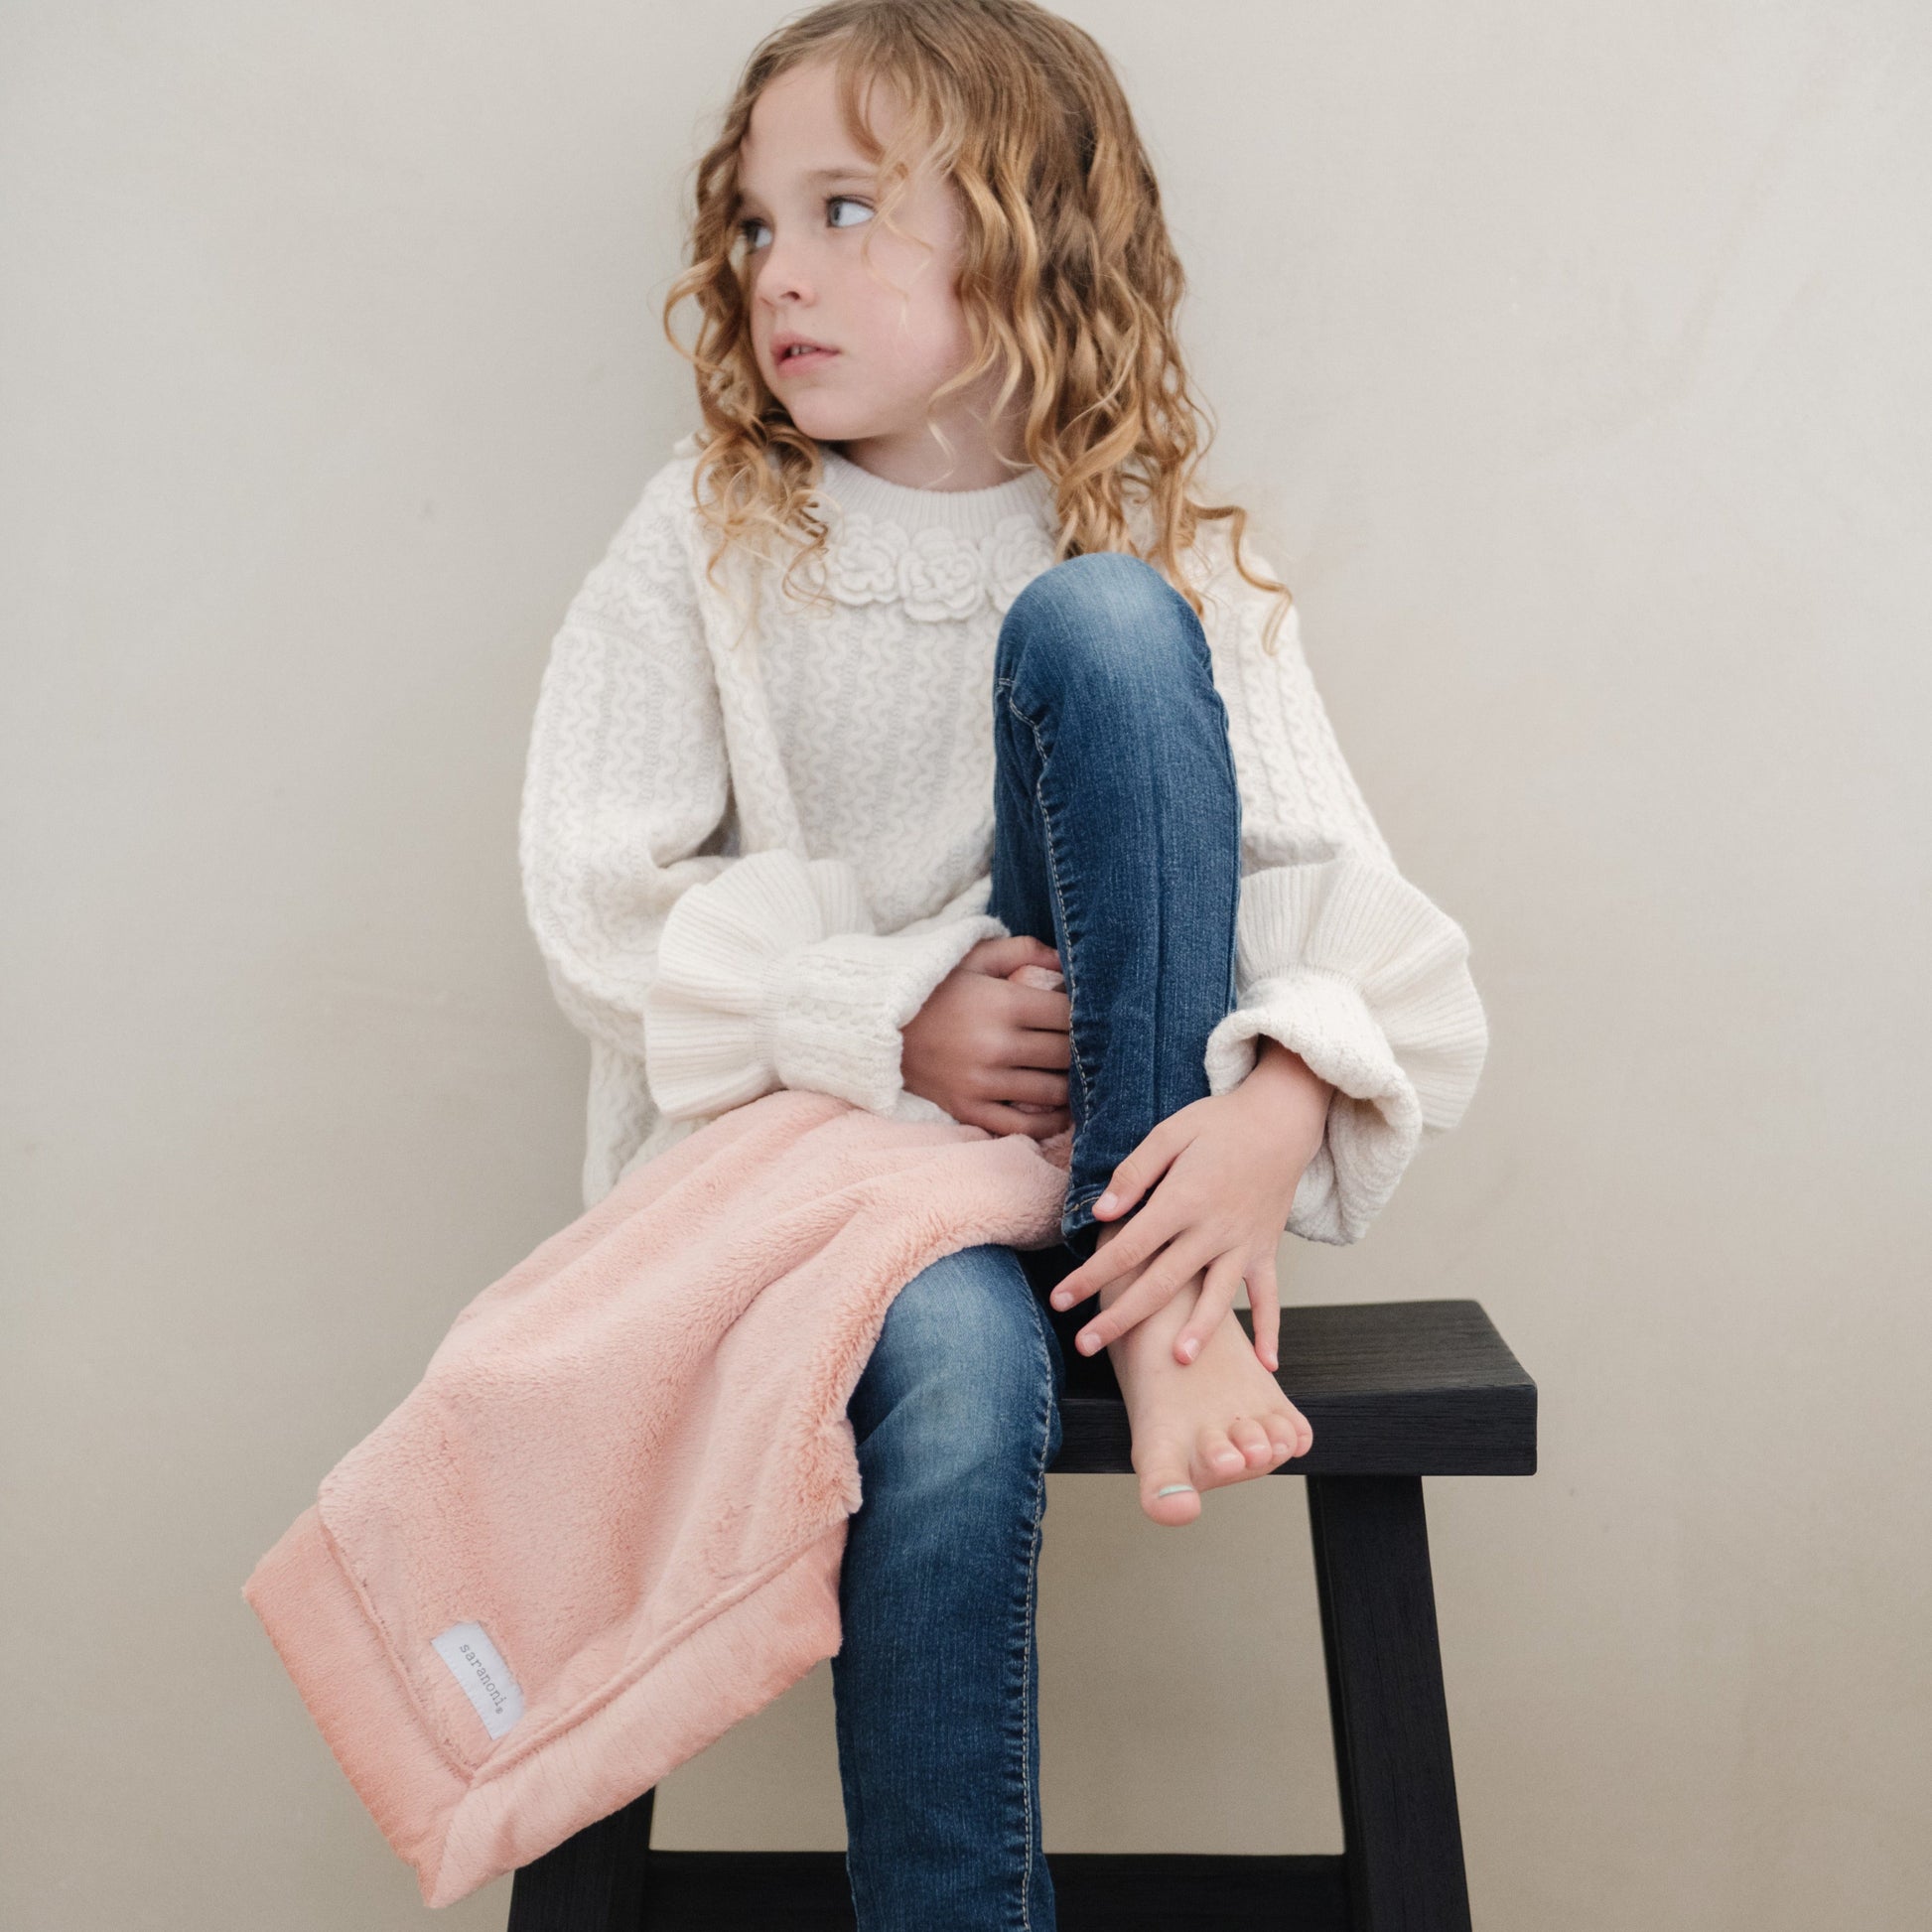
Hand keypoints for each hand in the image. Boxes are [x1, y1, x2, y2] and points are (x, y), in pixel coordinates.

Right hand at [901, 934, 1072, 1139]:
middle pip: (1065, 1054)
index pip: (1068, 1014)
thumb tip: (1064, 961)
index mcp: (1003, 1004)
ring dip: (1072, 1087)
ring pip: (1052, 1092)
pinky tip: (1060, 1112)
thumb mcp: (974, 957)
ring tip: (1078, 1077)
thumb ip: (1023, 950)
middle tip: (1088, 1048)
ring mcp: (982, 1082)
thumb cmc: (934, 989)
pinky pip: (1023, 1126)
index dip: (1085, 1015)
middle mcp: (996, 1046)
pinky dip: (1049, 1123)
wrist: (877, 1026)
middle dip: (1081, 1050)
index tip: (1087, 1015)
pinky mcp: (969, 1109)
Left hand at [1048, 1039, 1332, 1370]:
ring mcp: (1242, 1243)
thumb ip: (1134, 1173)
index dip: (1091, 1276)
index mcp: (1182, 1200)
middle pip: (1161, 1283)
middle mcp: (1213, 1229)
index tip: (1061, 1300)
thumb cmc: (1219, 1124)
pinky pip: (1269, 1294)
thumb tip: (1101, 1212)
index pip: (1127, 1248)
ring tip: (1174, 1362)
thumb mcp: (1169, 1133)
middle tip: (1087, 1345)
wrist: (1280, 1119)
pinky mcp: (1265, 1249)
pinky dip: (1270, 1329)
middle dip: (1122, 1317)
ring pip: (1216, 1297)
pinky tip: (1266, 1364)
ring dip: (1197, 1331)